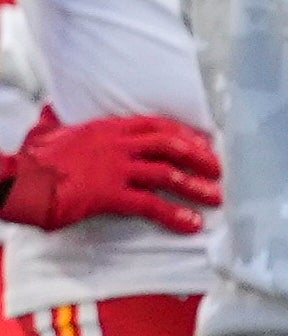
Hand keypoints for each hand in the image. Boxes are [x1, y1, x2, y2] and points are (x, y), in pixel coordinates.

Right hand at [0, 106, 221, 234]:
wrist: (13, 181)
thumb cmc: (28, 162)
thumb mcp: (45, 133)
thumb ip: (55, 123)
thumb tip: (49, 112)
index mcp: (107, 128)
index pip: (157, 125)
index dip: (186, 135)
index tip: (205, 144)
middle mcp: (116, 144)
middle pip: (170, 145)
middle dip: (200, 158)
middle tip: (219, 171)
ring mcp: (114, 168)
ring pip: (167, 173)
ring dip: (196, 186)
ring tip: (215, 198)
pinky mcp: (108, 194)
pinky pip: (150, 204)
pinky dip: (174, 214)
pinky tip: (191, 224)